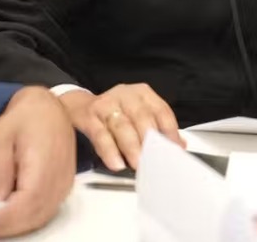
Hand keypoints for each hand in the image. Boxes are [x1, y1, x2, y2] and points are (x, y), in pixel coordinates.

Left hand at [0, 87, 75, 238]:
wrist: (48, 108)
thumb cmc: (23, 119)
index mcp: (45, 161)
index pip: (28, 201)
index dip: (6, 218)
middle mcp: (61, 176)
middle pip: (36, 214)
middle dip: (8, 226)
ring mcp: (66, 182)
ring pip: (43, 216)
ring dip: (17, 226)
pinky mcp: (65, 185)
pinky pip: (48, 211)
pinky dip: (28, 220)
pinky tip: (10, 217)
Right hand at [59, 83, 182, 171]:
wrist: (77, 106)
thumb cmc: (114, 112)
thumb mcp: (137, 113)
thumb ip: (157, 127)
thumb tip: (179, 144)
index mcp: (142, 93)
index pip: (162, 111)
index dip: (170, 132)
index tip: (174, 149)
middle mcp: (125, 95)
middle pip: (142, 117)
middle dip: (150, 140)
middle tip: (155, 159)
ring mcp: (106, 104)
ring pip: (122, 126)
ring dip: (131, 147)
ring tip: (137, 163)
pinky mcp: (88, 116)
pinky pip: (100, 135)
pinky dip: (109, 151)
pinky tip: (116, 163)